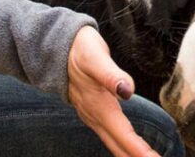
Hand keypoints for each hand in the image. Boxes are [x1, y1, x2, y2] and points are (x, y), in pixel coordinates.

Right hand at [67, 26, 158, 156]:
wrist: (56, 49)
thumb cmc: (78, 50)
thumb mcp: (94, 57)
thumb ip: (111, 75)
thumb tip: (128, 91)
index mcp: (99, 106)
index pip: (123, 135)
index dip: (139, 151)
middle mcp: (95, 116)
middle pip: (119, 146)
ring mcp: (92, 116)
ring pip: (113, 144)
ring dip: (129, 155)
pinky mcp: (93, 113)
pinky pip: (110, 136)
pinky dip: (122, 147)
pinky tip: (129, 150)